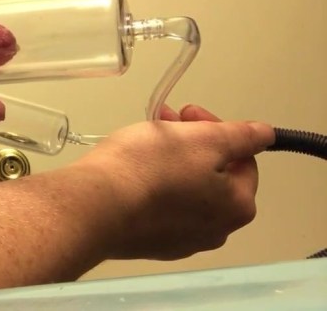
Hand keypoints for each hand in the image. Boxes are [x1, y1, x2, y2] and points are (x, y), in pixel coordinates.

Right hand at [74, 105, 273, 260]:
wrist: (93, 207)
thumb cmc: (148, 168)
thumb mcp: (200, 138)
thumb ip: (240, 135)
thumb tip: (265, 134)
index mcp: (237, 206)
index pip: (243, 159)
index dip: (216, 128)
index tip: (186, 113)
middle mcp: (215, 231)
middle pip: (214, 177)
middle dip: (191, 144)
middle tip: (163, 124)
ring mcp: (180, 243)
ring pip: (186, 192)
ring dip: (171, 163)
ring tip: (141, 143)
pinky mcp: (148, 245)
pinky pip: (159, 209)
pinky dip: (151, 188)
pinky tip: (129, 175)